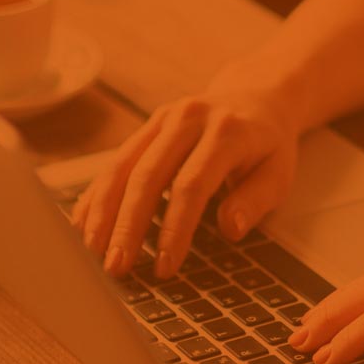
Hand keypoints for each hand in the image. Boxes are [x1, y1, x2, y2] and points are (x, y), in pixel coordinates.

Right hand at [71, 69, 300, 279]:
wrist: (255, 97)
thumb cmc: (267, 147)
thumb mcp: (279, 174)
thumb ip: (255, 201)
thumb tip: (229, 229)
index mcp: (226, 131)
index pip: (192, 185)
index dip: (174, 229)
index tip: (164, 266)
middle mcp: (188, 119)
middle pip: (147, 175)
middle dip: (127, 226)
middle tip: (115, 266)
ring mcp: (162, 120)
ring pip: (122, 167)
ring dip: (102, 212)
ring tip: (92, 251)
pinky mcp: (146, 128)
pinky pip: (114, 162)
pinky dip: (97, 195)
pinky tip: (83, 224)